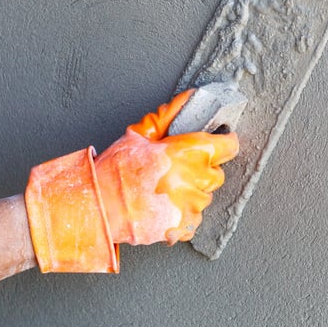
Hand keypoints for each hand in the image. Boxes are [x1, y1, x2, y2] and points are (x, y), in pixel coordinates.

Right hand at [95, 90, 238, 244]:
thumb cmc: (115, 170)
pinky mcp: (183, 226)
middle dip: (201, 170)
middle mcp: (193, 180)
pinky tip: (162, 206)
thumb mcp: (139, 135)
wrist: (99, 206)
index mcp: (187, 152)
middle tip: (177, 169)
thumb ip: (168, 116)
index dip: (223, 142)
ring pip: (205, 197)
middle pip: (217, 174)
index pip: (228, 146)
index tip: (218, 142)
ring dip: (191, 193)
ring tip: (164, 189)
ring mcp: (190, 206)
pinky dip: (182, 214)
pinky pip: (193, 219)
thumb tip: (188, 100)